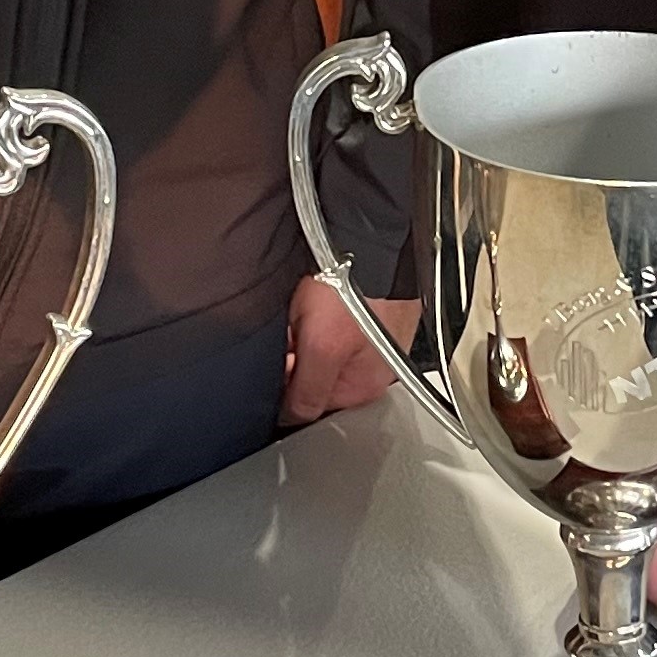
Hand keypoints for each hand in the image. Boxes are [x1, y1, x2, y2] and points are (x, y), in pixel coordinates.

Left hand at [282, 271, 414, 425]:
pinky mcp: (368, 311)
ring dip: (305, 333)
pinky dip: (316, 312)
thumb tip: (293, 420)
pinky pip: (329, 321)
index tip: (282, 360)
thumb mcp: (322, 349)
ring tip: (307, 306)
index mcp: (365, 385)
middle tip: (295, 328)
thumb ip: (306, 393)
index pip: (311, 403)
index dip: (286, 384)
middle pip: (315, 375)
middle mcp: (373, 367)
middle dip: (296, 356)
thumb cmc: (354, 286)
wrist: (369, 236)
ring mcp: (371, 337)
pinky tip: (315, 294)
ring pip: (319, 348)